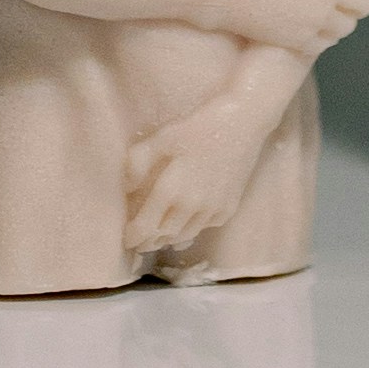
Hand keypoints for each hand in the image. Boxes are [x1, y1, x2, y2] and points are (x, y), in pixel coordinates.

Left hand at [125, 83, 283, 276]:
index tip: (126, 240)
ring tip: (157, 238)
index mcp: (172, 190)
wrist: (243, 123)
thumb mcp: (163, 137)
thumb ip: (139, 162)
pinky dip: (190, 229)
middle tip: (138, 243)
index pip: (147, 225)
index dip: (134, 235)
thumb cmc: (199, 127)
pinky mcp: (228, 209)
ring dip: (168, 239)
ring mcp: (212, 211)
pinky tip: (184, 223)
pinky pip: (203, 227)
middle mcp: (192, 207)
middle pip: (165, 235)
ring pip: (184, 235)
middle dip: (149, 241)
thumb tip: (127, 188)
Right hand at [215, 0, 368, 57]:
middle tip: (346, 0)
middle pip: (367, 4)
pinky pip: (327, 43)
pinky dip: (323, 37)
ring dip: (341, 21)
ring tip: (327, 13)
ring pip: (349, 27)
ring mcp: (317, 18)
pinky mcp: (302, 39)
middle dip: (359, 2)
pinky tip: (312, 27)